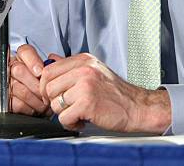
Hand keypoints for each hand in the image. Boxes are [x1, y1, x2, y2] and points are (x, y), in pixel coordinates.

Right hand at [0, 44, 51, 116]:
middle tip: (46, 93)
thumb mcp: (46, 76)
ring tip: (45, 104)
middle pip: (19, 70)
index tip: (40, 72)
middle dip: (37, 85)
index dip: (33, 61)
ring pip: (20, 89)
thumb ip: (52, 66)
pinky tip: (35, 109)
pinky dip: (30, 109)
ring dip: (36, 100)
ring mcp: (3, 83)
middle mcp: (10, 67)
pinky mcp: (0, 99)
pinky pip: (17, 104)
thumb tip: (55, 60)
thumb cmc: (38, 89)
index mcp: (23, 58)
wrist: (26, 109)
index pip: (24, 51)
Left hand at [39, 53, 170, 133]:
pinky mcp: (87, 103)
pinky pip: (64, 118)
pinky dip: (71, 124)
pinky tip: (83, 121)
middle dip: (55, 101)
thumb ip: (71, 66)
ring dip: (64, 114)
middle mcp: (84, 69)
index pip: (49, 70)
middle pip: (49, 87)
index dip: (47, 87)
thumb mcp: (94, 70)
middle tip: (68, 107)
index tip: (55, 95)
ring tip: (79, 113)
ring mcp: (85, 85)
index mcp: (84, 60)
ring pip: (55, 104)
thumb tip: (50, 58)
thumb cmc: (116, 93)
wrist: (137, 107)